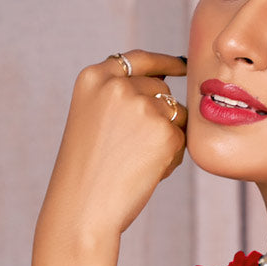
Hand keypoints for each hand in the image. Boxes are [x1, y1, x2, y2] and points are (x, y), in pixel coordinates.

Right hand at [39, 50, 187, 243]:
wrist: (83, 206)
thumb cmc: (88, 170)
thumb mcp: (93, 117)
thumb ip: (120, 96)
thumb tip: (168, 85)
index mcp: (94, 78)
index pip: (139, 59)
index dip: (165, 62)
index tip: (183, 66)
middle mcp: (118, 85)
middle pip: (162, 89)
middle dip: (160, 114)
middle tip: (134, 148)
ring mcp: (143, 106)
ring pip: (177, 114)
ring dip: (168, 136)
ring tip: (136, 160)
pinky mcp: (164, 132)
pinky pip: (183, 140)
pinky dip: (171, 158)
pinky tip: (147, 171)